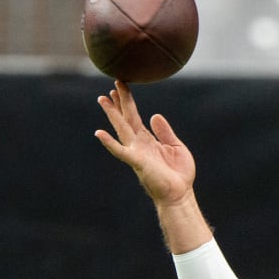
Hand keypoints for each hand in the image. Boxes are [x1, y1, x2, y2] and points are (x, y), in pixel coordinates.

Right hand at [95, 81, 195, 205]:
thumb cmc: (178, 173)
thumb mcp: (176, 147)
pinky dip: (110, 142)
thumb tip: (154, 115)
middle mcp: (139, 144)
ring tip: (103, 99)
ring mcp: (136, 152)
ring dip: (112, 114)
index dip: (128, 101)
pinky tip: (99, 133)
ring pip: (122, 129)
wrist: (180, 194)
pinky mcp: (138, 162)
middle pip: (126, 119)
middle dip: (119, 102)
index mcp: (148, 140)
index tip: (121, 86)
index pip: (134, 117)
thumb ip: (164, 132)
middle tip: (112, 85)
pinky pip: (121, 151)